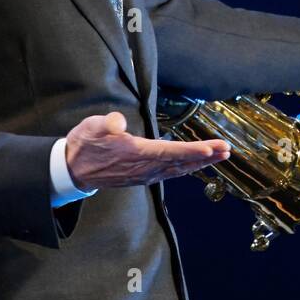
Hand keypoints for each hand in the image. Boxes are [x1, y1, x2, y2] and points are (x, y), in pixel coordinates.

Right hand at [66, 111, 228, 189]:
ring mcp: (145, 174)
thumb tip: (117, 123)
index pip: (169, 152)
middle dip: (205, 157)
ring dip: (201, 163)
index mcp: (135, 153)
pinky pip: (171, 173)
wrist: (72, 169)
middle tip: (226, 150)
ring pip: (179, 170)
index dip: (191, 151)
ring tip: (221, 155)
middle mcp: (144, 168)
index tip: (210, 149)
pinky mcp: (143, 177)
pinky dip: (187, 168)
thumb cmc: (84, 144)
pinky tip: (198, 164)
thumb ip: (106, 124)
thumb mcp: (90, 128)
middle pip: (180, 162)